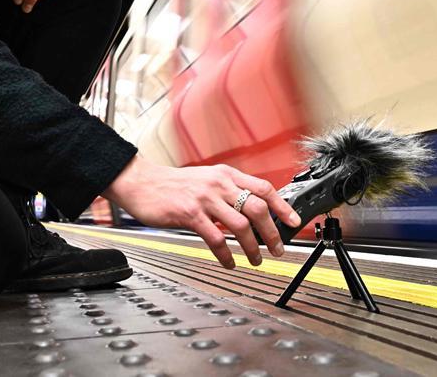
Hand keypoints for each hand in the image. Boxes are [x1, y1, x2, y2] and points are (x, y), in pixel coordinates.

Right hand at [103, 156, 300, 268]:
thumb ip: (228, 190)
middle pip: (257, 208)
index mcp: (226, 174)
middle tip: (278, 249)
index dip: (282, 206)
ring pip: (240, 226)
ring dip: (253, 247)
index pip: (264, 187)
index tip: (294, 221)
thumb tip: (253, 209)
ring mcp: (205, 198)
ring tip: (256, 259)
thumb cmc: (173, 184)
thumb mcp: (206, 179)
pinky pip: (216, 238)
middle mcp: (219, 184)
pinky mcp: (189, 214)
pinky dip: (226, 254)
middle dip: (272, 232)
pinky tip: (229, 262)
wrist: (142, 183)